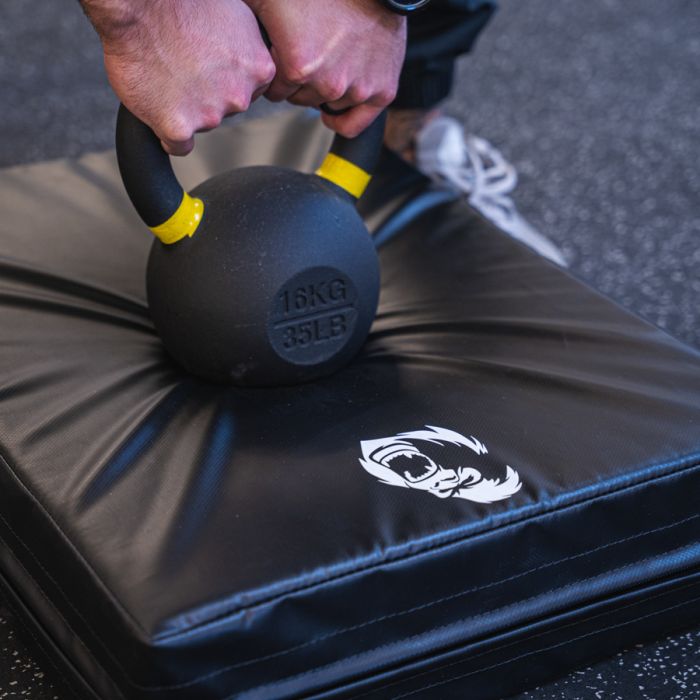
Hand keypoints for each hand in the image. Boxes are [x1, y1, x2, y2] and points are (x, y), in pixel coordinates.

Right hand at [83, 0, 275, 154]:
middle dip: (209, 94)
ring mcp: (211, 114)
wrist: (138, 3)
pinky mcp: (179, 127)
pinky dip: (168, 134)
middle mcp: (240, 95)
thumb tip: (246, 59)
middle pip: (227, 109)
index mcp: (259, 68)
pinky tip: (160, 113)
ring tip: (166, 76)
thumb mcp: (234, 14)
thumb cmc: (181, 1)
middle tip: (184, 68)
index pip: (250, 90)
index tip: (209, 67)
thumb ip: (247, 46)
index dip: (225, 78)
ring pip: (203, 123)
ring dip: (187, 109)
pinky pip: (178, 146)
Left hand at [245, 0, 406, 136]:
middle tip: (306, 54)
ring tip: (326, 62)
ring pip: (326, 105)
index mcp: (298, 64)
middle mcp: (327, 82)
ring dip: (322, 90)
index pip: (274, 90)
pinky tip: (334, 110)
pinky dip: (346, 117)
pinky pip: (356, 122)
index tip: (280, 56)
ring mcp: (357, 88)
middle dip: (299, 80)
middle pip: (299, 99)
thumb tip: (205, 16)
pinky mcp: (382, 89)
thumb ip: (241, 11)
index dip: (275, 73)